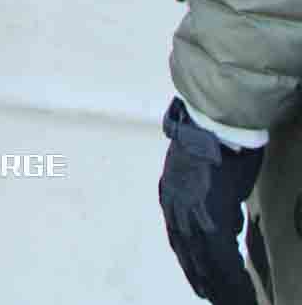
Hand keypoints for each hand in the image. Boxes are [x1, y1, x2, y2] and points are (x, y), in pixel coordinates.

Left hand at [159, 98, 263, 302]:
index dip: (190, 262)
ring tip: (231, 300)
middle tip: (212, 299)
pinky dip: (229, 273)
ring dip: (218, 282)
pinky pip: (218, 253)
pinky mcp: (207, 212)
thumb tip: (224, 224)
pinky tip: (238, 287)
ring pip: (204, 258)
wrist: (215, 122)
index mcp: (171, 196)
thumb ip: (210, 201)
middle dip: (201, 278)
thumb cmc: (216, 143)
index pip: (179, 238)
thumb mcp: (207, 176)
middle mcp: (175, 205)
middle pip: (189, 253)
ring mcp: (189, 210)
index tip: (199, 281)